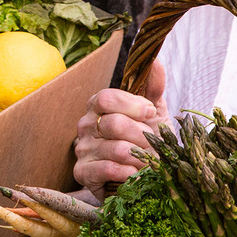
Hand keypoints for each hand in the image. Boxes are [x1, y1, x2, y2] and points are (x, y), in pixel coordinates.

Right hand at [72, 61, 166, 197]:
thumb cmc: (146, 140)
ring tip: (146, 160)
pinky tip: (134, 173)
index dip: (133, 106)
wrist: (143, 175)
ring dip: (139, 156)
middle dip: (141, 135)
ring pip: (115, 148)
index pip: (107, 98)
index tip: (150, 114)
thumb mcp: (153, 112)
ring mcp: (82, 149)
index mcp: (98, 106)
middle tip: (151, 143)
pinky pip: (107, 169)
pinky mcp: (82, 173)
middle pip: (113, 123)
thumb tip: (155, 61)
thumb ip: (152, 87)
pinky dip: (127, 172)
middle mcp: (85, 125)